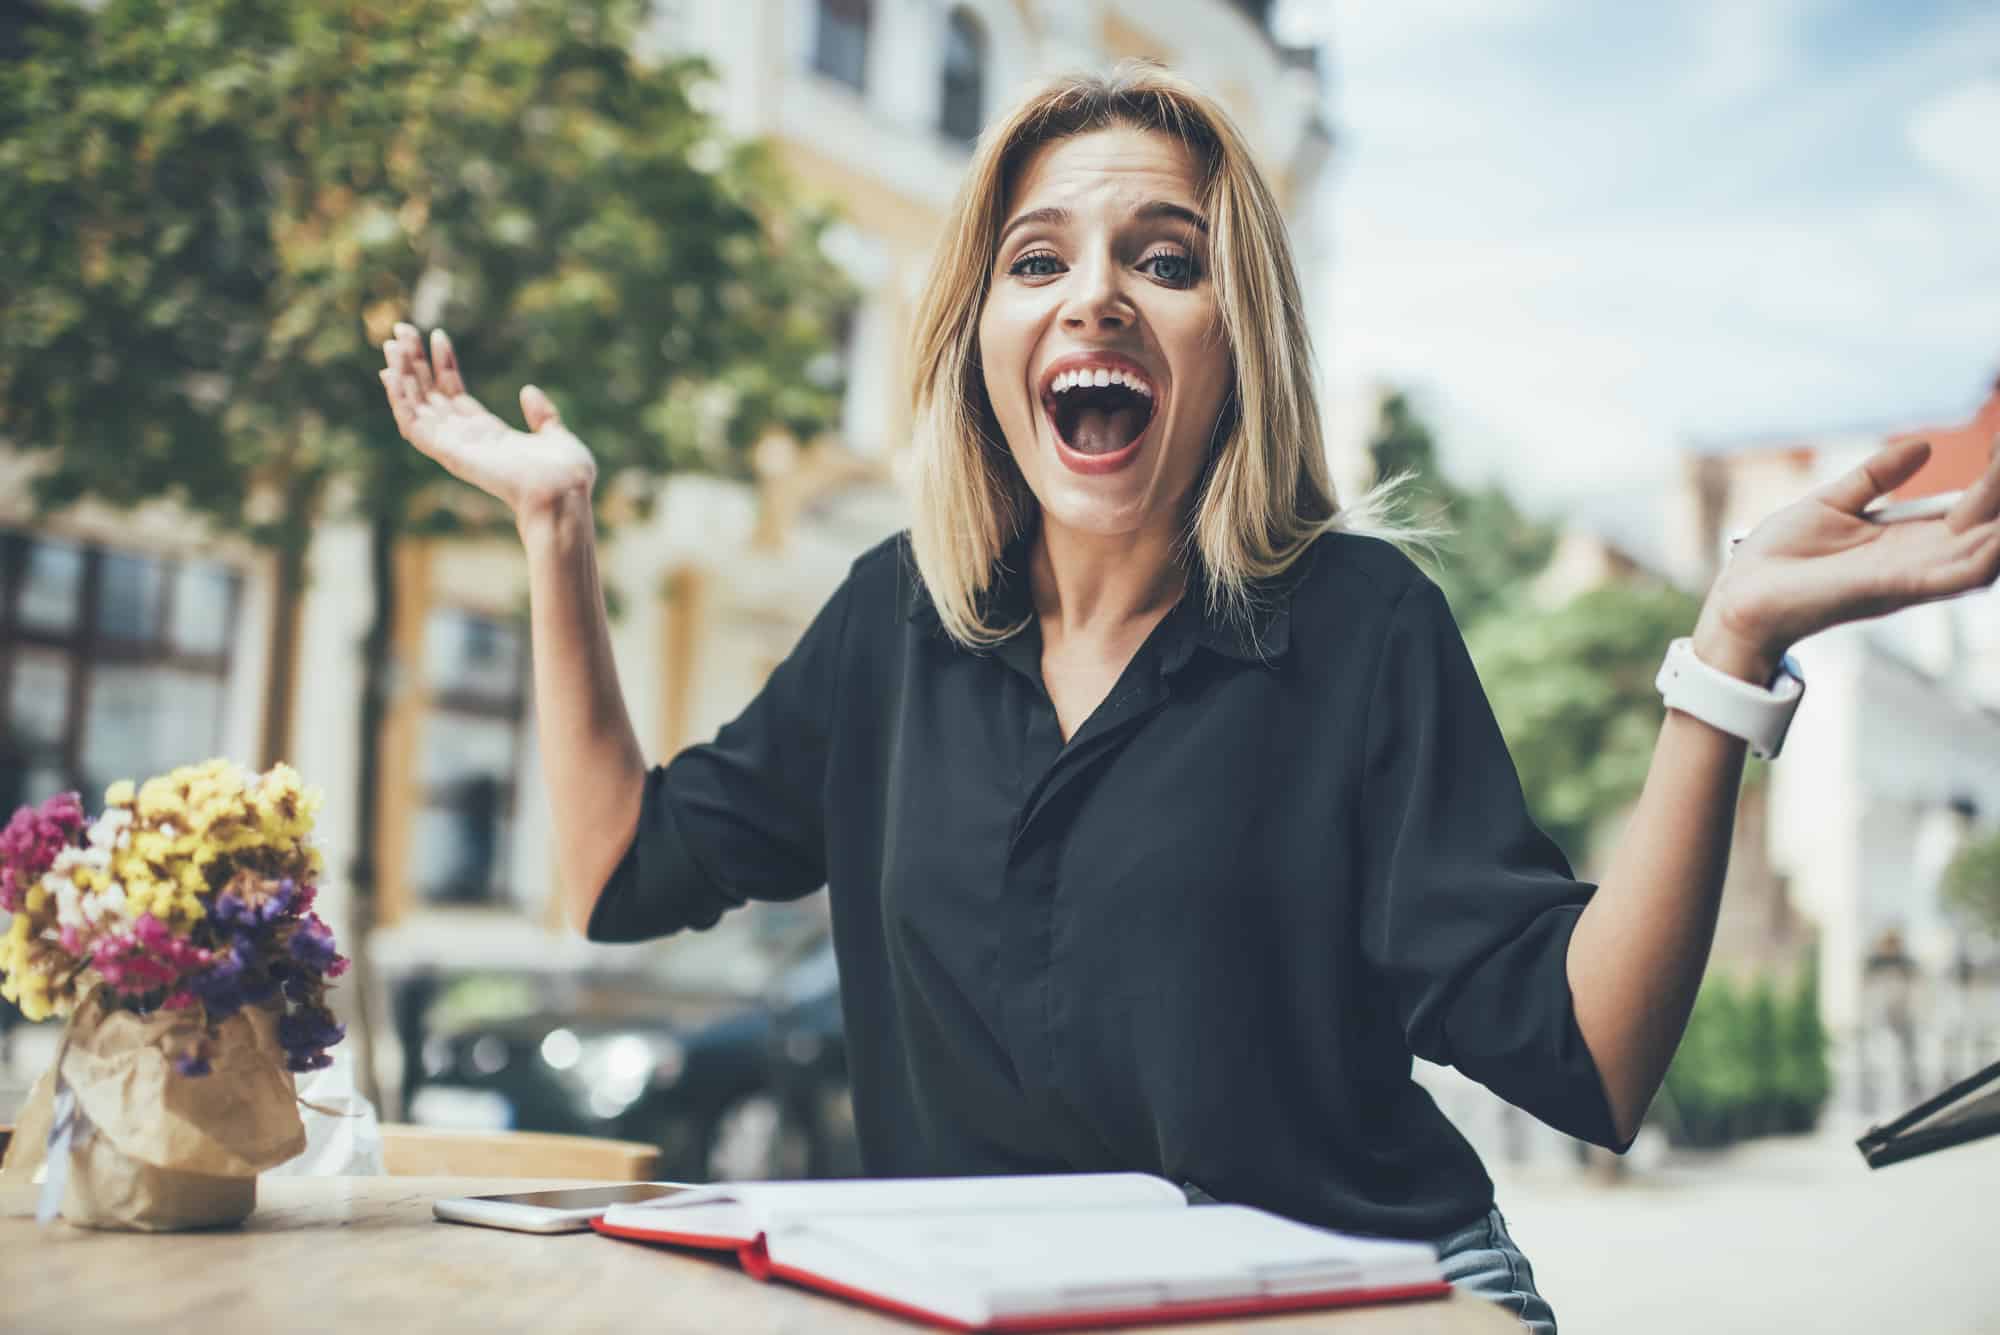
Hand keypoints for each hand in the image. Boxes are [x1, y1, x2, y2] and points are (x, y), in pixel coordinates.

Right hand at [378, 322, 596, 527]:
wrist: (565, 493)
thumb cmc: (565, 474)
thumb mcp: (555, 435)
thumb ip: (542, 415)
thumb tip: (528, 390)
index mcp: (488, 434)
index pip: (455, 392)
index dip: (443, 365)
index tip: (437, 335)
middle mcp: (466, 439)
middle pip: (430, 395)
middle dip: (414, 364)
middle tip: (401, 329)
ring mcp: (455, 447)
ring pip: (416, 407)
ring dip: (401, 376)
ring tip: (393, 343)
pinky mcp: (449, 453)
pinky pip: (414, 425)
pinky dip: (400, 401)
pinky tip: (391, 374)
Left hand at [1698, 435, 1999, 676]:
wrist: (1741, 596)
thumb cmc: (1781, 557)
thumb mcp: (1831, 502)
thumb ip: (1877, 476)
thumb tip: (1925, 445)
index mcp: (1908, 541)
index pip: (1973, 512)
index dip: (1993, 483)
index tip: (1998, 449)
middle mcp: (1920, 562)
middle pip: (1987, 531)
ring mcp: (1910, 577)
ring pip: (1985, 555)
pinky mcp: (1893, 588)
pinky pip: (1954, 577)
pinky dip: (1983, 558)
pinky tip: (1999, 536)